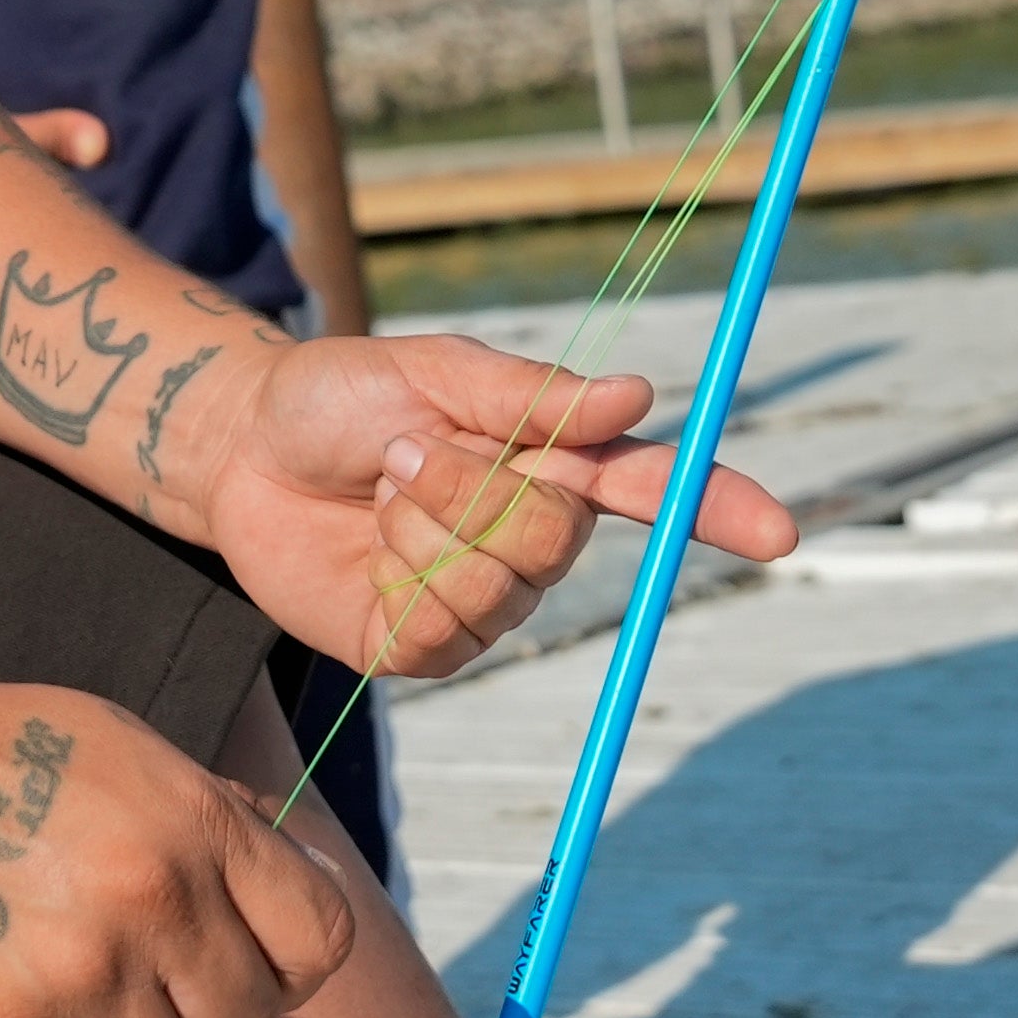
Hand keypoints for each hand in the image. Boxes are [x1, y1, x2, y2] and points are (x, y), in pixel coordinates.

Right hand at [0, 677, 352, 1017]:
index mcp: (193, 823)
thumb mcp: (116, 744)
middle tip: (140, 983)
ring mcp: (77, 978)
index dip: (288, 961)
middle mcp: (152, 903)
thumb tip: (298, 876)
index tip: (239, 957)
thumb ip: (209, 815)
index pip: (320, 940)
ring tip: (76, 1006)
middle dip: (202, 1014)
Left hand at [175, 334, 801, 685]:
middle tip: (407, 449)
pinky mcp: (426, 646)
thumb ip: (532, 397)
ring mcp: (483, 597)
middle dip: (475, 488)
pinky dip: (401, 576)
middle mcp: (532, 534)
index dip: (721, 508)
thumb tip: (637, 396)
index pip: (657, 488)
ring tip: (382, 487)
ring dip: (427, 524)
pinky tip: (372, 545)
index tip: (778, 531)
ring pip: (500, 583)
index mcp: (552, 459)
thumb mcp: (430, 371)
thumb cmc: (337, 397)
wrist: (239, 450)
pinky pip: (447, 629)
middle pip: (560, 538)